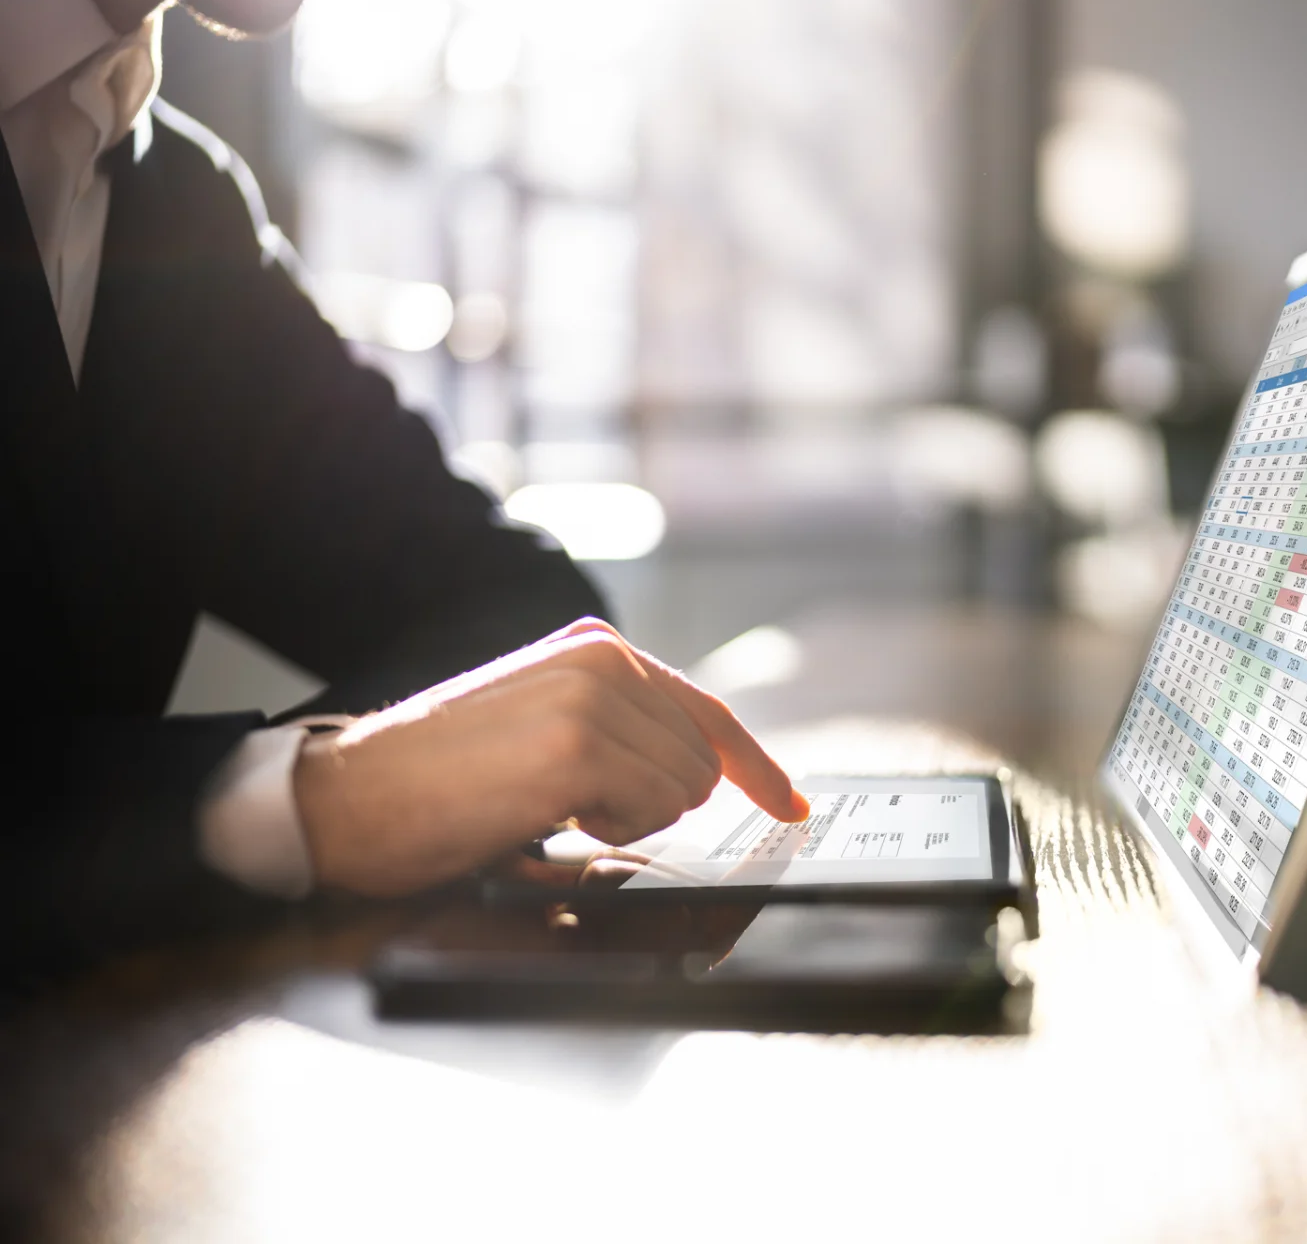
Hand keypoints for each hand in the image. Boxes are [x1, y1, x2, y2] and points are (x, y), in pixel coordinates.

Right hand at [293, 618, 807, 896]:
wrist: (345, 797)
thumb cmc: (435, 780)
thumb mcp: (541, 727)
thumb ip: (619, 732)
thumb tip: (699, 776)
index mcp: (595, 648)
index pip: (704, 710)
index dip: (755, 765)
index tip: (790, 802)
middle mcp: (603, 657)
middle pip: (703, 760)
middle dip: (654, 803)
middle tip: (569, 805)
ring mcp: (592, 697)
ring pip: (686, 789)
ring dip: (628, 818)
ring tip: (547, 804)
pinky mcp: (577, 747)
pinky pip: (650, 811)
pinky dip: (607, 830)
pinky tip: (543, 812)